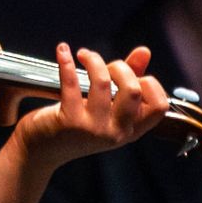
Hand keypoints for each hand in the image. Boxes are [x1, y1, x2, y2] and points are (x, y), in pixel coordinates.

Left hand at [13, 44, 167, 170]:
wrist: (42, 151)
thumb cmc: (76, 124)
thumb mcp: (107, 107)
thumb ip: (128, 80)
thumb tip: (144, 52)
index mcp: (131, 130)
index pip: (159, 106)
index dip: (149, 83)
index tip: (131, 74)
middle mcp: (116, 132)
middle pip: (133, 90)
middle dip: (120, 68)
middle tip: (104, 66)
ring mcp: (94, 129)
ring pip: (103, 83)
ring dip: (93, 60)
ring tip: (83, 55)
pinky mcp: (70, 122)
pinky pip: (72, 83)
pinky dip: (66, 62)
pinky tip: (63, 51)